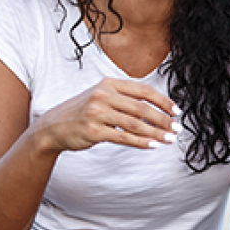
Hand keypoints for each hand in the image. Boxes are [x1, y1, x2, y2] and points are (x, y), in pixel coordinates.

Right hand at [34, 77, 179, 153]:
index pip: (144, 90)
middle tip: (176, 129)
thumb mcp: (102, 97)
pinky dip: (141, 142)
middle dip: (163, 119)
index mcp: (109, 84)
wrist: (52, 127)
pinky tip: (153, 145)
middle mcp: (103, 95)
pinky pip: (123, 137)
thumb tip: (158, 111)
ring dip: (155, 133)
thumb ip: (126, 99)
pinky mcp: (92, 130)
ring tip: (169, 139)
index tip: (176, 112)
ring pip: (134, 124)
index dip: (163, 101)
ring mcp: (96, 113)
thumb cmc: (83, 112)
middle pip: (142, 108)